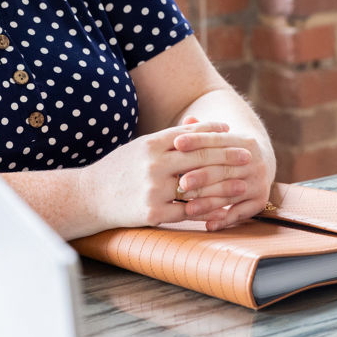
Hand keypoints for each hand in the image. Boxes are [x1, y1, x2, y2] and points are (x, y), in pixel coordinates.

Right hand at [81, 121, 251, 229]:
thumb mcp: (140, 147)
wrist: (88, 198)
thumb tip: (197, 122)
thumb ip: (169, 137)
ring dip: (223, 187)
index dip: (213, 133)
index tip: (233, 132)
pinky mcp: (152, 213)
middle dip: (227, 156)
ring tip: (242, 185)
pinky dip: (206, 211)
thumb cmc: (118, 169)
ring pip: (196, 187)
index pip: (189, 135)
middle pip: (198, 158)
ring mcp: (153, 190)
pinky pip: (186, 212)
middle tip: (248, 155)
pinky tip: (222, 210)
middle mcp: (153, 164)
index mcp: (150, 144)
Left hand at [173, 117, 274, 230]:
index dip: (197, 141)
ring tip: (187, 208)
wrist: (260, 163)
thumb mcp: (219, 139)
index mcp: (246, 141)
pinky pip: (240, 213)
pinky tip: (208, 225)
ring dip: (209, 202)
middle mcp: (256, 161)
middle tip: (180, 182)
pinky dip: (224, 220)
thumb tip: (187, 120)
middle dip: (201, 176)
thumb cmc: (227, 151)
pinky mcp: (260, 200)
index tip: (176, 143)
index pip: (219, 140)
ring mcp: (259, 181)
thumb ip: (202, 132)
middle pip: (224, 169)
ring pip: (230, 193)